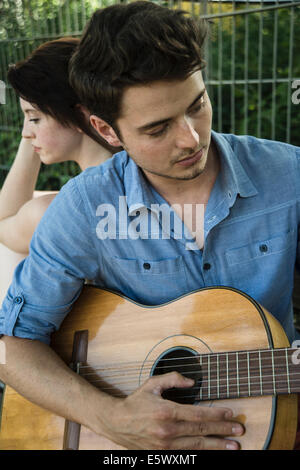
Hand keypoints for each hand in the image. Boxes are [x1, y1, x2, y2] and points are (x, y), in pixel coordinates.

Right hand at [98, 371, 243, 449]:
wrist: (115, 423)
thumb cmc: (135, 402)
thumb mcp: (152, 384)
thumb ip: (173, 379)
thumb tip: (192, 381)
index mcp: (166, 411)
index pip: (198, 414)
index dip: (217, 414)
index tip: (230, 413)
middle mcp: (168, 430)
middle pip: (201, 431)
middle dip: (223, 430)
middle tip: (239, 431)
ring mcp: (165, 445)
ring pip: (197, 446)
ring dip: (217, 446)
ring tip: (233, 446)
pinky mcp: (162, 453)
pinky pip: (186, 454)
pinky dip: (201, 453)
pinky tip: (212, 451)